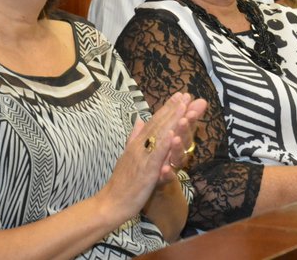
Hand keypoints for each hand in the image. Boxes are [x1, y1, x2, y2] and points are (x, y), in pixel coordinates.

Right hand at [98, 93, 190, 222]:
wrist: (111, 203)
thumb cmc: (121, 183)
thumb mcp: (127, 156)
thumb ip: (134, 137)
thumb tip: (139, 119)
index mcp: (137, 144)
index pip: (153, 122)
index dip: (166, 108)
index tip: (178, 95)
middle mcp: (139, 147)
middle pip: (158, 124)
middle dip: (173, 109)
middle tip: (185, 94)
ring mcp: (142, 158)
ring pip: (159, 135)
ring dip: (171, 120)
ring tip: (183, 106)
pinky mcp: (146, 171)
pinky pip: (156, 156)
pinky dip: (164, 143)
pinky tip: (173, 133)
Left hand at [159, 95, 206, 183]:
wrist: (156, 187)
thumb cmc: (163, 158)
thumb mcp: (170, 136)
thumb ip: (178, 119)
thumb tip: (196, 100)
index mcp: (176, 140)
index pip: (184, 124)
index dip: (187, 112)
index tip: (188, 99)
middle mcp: (178, 153)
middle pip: (185, 139)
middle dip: (185, 128)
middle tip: (185, 117)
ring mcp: (173, 167)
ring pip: (178, 157)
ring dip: (177, 148)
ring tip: (175, 138)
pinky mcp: (165, 182)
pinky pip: (167, 178)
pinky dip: (167, 173)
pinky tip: (165, 169)